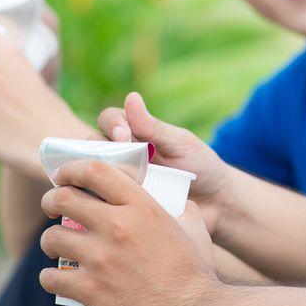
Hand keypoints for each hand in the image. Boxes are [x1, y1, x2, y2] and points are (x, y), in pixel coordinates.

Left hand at [38, 159, 223, 305]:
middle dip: (51, 200)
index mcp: (142, 207)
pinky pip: (51, 277)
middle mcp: (117, 227)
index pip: (94, 170)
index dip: (71, 169)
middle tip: (53, 208)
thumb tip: (173, 198)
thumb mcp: (195, 229)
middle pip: (63, 198)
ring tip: (57, 247)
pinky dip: (50, 278)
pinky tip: (58, 279)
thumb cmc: (196, 274)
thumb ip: (181, 207)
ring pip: (52, 237)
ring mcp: (101, 259)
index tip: (64, 177)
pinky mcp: (90, 290)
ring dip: (50, 241)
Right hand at [97, 92, 231, 237]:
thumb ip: (154, 127)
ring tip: (110, 187)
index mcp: (134, 133)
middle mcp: (120, 155)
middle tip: (116, 163)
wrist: (216, 203)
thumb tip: (131, 97)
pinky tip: (106, 208)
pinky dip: (98, 203)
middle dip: (98, 153)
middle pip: (91, 148)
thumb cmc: (201, 166)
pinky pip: (99, 203)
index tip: (124, 136)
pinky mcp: (118, 206)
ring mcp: (117, 181)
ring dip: (93, 179)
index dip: (111, 125)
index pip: (109, 120)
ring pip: (89, 176)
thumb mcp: (181, 144)